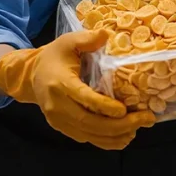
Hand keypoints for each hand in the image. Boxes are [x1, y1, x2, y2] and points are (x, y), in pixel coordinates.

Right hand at [0, 29, 155, 149]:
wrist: (31, 76)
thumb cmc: (54, 56)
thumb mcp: (67, 41)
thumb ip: (86, 38)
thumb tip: (106, 34)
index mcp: (60, 83)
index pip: (83, 98)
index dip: (103, 106)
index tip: (124, 109)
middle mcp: (57, 105)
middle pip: (89, 122)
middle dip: (119, 125)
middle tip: (144, 119)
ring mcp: (59, 120)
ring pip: (90, 135)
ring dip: (116, 135)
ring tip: (139, 127)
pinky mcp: (63, 129)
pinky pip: (86, 139)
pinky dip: (107, 141)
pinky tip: (125, 136)